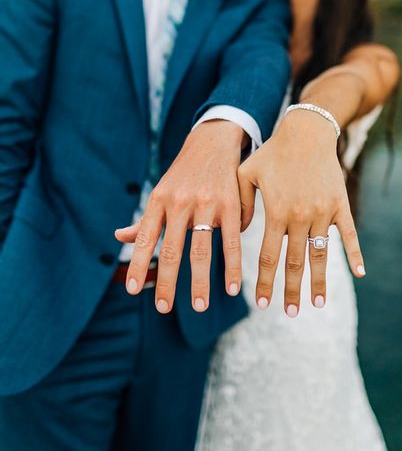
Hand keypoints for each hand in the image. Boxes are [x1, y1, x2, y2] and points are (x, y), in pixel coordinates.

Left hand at [115, 120, 243, 312]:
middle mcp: (180, 203)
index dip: (138, 264)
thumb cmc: (184, 173)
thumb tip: (119, 237)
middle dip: (167, 282)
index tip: (133, 290)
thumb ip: (144, 219)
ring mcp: (206, 204)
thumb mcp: (162, 191)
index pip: (144, 238)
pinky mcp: (230, 204)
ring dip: (200, 281)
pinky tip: (233, 287)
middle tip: (163, 309)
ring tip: (199, 306)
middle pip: (171, 250)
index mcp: (159, 200)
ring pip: (201, 250)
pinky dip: (232, 266)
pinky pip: (231, 241)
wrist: (213, 141)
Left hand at [238, 110, 365, 315]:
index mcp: (276, 212)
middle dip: (291, 290)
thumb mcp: (246, 173)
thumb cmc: (273, 152)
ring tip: (317, 304)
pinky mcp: (340, 205)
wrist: (307, 132)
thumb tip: (236, 234)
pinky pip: (349, 234)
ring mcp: (323, 212)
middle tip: (290, 313)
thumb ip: (240, 204)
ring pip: (321, 254)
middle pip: (295, 262)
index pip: (269, 257)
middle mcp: (300, 216)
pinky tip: (358, 273)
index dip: (266, 282)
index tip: (263, 303)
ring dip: (319, 281)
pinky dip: (355, 254)